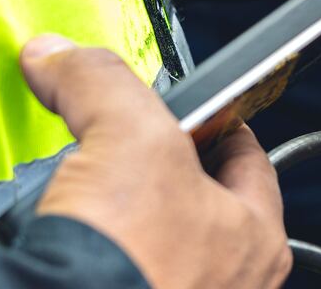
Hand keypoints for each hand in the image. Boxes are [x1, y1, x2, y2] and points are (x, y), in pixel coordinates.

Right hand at [25, 35, 290, 288]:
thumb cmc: (128, 261)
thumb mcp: (126, 135)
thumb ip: (101, 83)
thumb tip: (63, 54)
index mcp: (257, 238)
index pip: (247, 157)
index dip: (213, 122)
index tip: (187, 107)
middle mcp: (232, 283)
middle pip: (200, 201)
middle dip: (160, 173)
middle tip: (124, 153)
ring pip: (161, 244)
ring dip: (126, 220)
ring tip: (91, 205)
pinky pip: (123, 276)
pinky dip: (97, 259)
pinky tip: (71, 249)